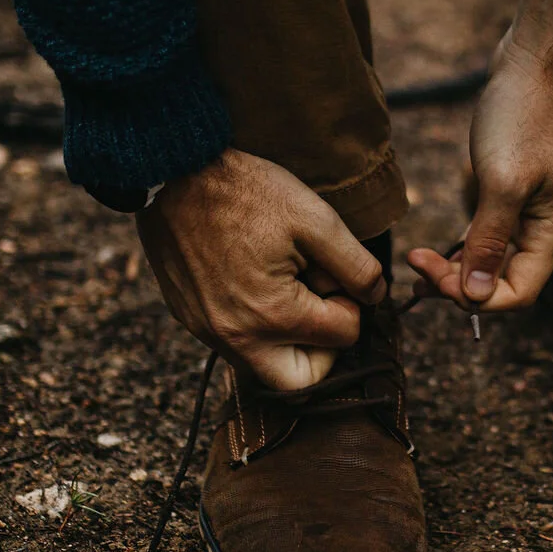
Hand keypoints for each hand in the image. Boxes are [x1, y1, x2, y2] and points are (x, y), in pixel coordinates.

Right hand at [137, 148, 385, 390]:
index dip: (350, 303)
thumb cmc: (248, 191)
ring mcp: (208, 332)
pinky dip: (255, 325)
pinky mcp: (191, 320)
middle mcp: (237, 338)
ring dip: (287, 339)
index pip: (343, 337)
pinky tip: (255, 280)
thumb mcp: (316, 219)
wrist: (176, 170)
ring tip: (285, 285)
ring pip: (264, 366)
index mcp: (274, 315)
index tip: (332, 272)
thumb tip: (376, 297)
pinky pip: (234, 344)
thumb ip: (356, 266)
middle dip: (322, 349)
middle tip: (321, 305)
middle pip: (301, 381)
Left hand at [407, 0, 552, 310]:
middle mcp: (545, 228)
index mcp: (552, 232)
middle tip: (415, 263)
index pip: (516, 294)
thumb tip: (473, 296)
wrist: (538, 59)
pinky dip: (464, 233)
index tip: (430, 274)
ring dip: (456, 261)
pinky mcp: (515, 189)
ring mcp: (532, 208)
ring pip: (491, 257)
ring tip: (419, 258)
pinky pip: (488, 228)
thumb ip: (487, 241)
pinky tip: (444, 225)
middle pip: (501, 280)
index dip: (473, 297)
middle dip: (457, 281)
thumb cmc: (525, 115)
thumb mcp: (503, 182)